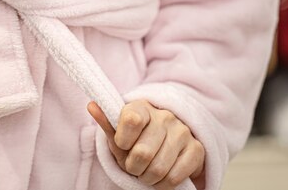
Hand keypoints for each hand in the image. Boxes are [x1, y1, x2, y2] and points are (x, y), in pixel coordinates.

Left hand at [87, 100, 204, 189]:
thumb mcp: (119, 132)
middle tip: (134, 166)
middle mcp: (165, 117)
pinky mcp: (197, 149)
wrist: (167, 139)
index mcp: (142, 108)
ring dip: (147, 178)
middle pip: (142, 153)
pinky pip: (175, 177)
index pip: (131, 120)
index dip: (123, 140)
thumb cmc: (136, 137)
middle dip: (133, 167)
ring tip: (146, 172)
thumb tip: (91, 106)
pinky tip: (160, 176)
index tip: (123, 145)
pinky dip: (163, 184)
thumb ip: (106, 122)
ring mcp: (183, 132)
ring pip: (159, 169)